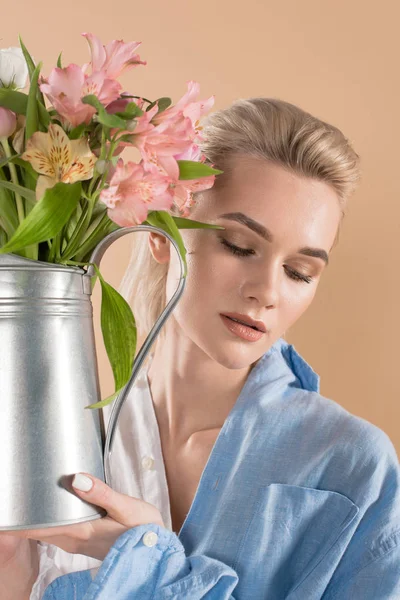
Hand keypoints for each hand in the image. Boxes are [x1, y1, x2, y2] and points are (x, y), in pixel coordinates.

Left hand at [6, 473, 164, 560]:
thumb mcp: (126, 507)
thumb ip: (101, 492)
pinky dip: (54, 521)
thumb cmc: (145, 531)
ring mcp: (80, 545)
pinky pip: (61, 533)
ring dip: (42, 518)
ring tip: (35, 498)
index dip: (25, 518)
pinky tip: (58, 508)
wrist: (158, 553)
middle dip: (30, 516)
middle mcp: (76, 541)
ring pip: (51, 532)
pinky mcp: (87, 544)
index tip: (12, 507)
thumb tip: (75, 478)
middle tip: (22, 495)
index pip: (42, 527)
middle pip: (42, 530)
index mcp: (82, 531)